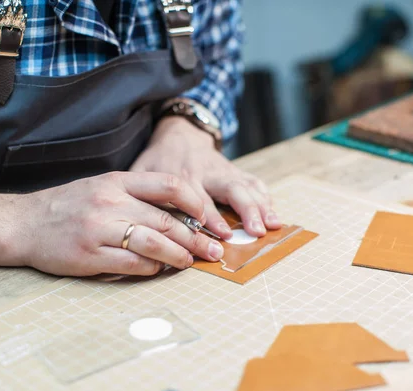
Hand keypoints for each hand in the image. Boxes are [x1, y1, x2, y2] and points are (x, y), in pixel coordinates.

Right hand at [0, 172, 224, 277]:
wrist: (22, 223)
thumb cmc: (66, 206)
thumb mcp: (101, 187)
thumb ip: (135, 195)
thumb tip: (176, 215)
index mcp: (117, 181)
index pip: (169, 185)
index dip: (196, 202)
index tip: (209, 218)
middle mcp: (110, 202)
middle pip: (166, 219)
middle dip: (196, 237)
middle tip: (213, 249)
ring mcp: (99, 228)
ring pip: (153, 241)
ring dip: (178, 255)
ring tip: (191, 262)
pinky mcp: (89, 254)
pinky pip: (131, 263)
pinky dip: (150, 268)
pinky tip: (158, 269)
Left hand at [131, 116, 282, 238]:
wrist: (178, 134)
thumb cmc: (157, 159)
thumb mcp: (143, 171)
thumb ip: (142, 194)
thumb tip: (137, 223)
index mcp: (184, 176)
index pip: (199, 200)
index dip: (212, 218)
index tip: (223, 235)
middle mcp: (207, 173)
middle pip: (231, 190)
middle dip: (245, 210)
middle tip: (256, 230)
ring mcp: (224, 171)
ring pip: (246, 186)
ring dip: (261, 206)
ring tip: (273, 225)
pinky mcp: (234, 171)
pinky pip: (253, 182)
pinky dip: (266, 198)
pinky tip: (275, 215)